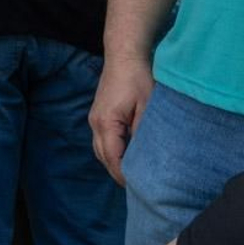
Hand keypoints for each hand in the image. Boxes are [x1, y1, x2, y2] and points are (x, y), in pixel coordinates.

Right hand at [89, 55, 153, 185]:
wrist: (124, 55)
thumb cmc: (138, 78)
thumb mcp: (148, 107)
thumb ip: (145, 133)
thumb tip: (147, 157)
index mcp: (106, 123)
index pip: (113, 158)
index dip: (125, 175)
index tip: (141, 188)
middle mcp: (95, 123)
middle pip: (103, 157)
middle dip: (118, 173)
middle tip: (139, 187)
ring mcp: (95, 118)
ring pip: (101, 150)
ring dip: (114, 163)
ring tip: (133, 174)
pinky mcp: (99, 114)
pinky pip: (103, 140)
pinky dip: (113, 152)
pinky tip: (127, 155)